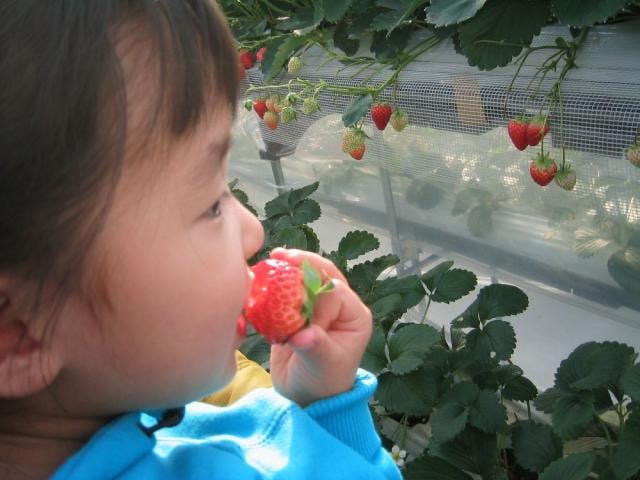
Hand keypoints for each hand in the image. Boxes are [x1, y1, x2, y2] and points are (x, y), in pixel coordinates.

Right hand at [267, 248, 371, 406]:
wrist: (305, 397)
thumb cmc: (322, 384)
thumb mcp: (322, 366)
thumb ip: (316, 347)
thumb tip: (304, 336)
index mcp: (354, 315)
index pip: (335, 291)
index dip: (314, 292)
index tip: (294, 302)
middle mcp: (339, 307)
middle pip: (323, 274)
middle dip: (303, 263)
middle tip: (280, 255)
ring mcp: (319, 307)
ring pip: (306, 278)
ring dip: (288, 269)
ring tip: (271, 260)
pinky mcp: (299, 311)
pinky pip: (289, 291)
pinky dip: (276, 284)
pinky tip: (262, 278)